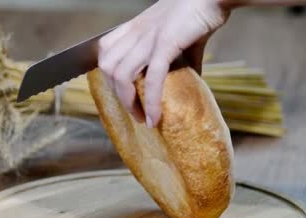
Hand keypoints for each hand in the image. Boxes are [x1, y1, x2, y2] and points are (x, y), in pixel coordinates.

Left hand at [98, 0, 230, 127]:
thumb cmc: (200, 11)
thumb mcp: (182, 38)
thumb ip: (182, 59)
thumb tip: (193, 80)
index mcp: (136, 27)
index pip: (105, 52)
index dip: (109, 76)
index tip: (124, 94)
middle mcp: (136, 31)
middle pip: (107, 67)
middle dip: (117, 94)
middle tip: (135, 111)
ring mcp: (148, 37)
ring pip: (121, 76)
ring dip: (129, 103)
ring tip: (144, 118)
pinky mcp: (165, 44)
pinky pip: (151, 79)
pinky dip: (151, 103)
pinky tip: (155, 117)